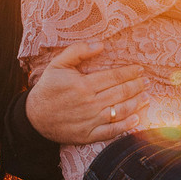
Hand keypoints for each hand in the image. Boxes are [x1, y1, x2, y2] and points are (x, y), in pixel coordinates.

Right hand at [25, 42, 148, 145]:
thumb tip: (100, 44)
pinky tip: (136, 119)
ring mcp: (90, 120)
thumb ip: (78, 51)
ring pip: (120, 111)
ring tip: (146, 97)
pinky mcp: (88, 135)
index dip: (129, 72)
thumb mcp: (57, 64)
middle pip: (121, 92)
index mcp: (83, 84)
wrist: (33, 118)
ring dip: (136, 103)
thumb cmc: (47, 88)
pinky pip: (111, 131)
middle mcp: (89, 103)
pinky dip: (126, 126)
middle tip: (146, 81)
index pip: (114, 76)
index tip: (139, 69)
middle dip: (136, 86)